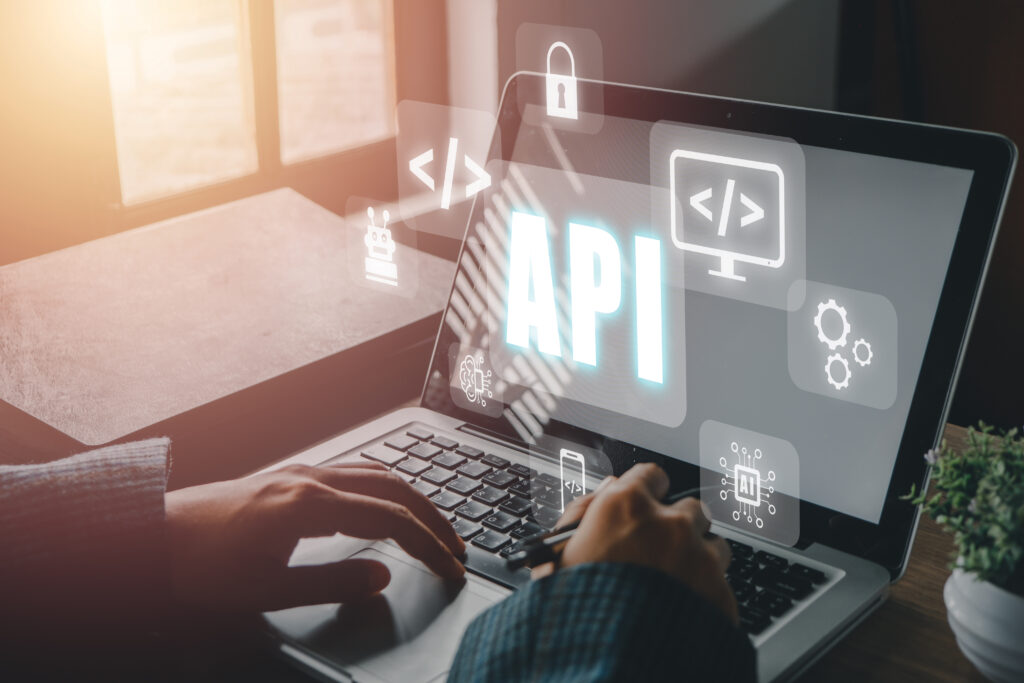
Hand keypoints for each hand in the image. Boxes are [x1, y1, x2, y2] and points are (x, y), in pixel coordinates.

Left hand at [165, 462, 464, 611]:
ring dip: (413, 498)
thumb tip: (382, 576)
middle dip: (434, 516)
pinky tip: (387, 505)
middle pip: (394, 486)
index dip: (428, 545)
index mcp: (308, 503)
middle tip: (457, 547)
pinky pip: (356, 471)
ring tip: (434, 526)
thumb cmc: (200, 565)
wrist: (151, 535)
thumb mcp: (265, 588)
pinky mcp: (291, 476)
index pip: (390, 519)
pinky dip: (387, 487)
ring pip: (377, 472)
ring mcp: (302, 471)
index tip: (450, 569)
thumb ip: (330, 582)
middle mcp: (311, 477)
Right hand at [541, 463, 736, 623]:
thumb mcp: (555, 555)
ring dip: (697, 559)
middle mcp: (668, 524)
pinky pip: (721, 586)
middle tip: (658, 553)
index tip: (647, 503)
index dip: (647, 491)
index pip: (651, 475)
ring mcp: (700, 560)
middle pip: (690, 509)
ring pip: (713, 546)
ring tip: (673, 588)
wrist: (606, 667)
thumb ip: (580, 512)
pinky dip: (706, 597)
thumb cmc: (571, 612)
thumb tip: (606, 488)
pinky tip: (682, 614)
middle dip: (677, 527)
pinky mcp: (721, 596)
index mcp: (625, 507)